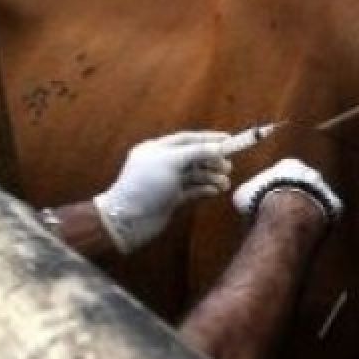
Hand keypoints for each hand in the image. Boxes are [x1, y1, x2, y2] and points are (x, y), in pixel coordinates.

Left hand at [94, 131, 232, 252]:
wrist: (129, 219)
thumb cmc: (146, 184)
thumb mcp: (171, 161)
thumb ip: (197, 152)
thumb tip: (219, 147)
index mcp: (157, 149)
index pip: (187, 139)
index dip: (209, 139)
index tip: (229, 140)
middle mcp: (162, 163)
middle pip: (193, 157)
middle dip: (212, 161)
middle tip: (228, 167)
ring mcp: (167, 182)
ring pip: (195, 175)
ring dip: (211, 177)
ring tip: (224, 183)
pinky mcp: (171, 198)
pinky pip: (193, 190)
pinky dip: (205, 189)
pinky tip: (215, 191)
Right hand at [232, 158, 342, 223]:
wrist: (289, 215)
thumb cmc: (264, 202)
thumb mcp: (243, 196)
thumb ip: (248, 194)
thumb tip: (244, 201)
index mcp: (290, 165)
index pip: (284, 172)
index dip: (275, 187)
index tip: (270, 199)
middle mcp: (311, 173)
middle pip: (303, 185)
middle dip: (294, 198)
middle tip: (283, 214)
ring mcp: (325, 189)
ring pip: (316, 200)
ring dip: (307, 211)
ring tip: (294, 226)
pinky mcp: (335, 207)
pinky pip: (327, 215)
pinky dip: (318, 222)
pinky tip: (307, 230)